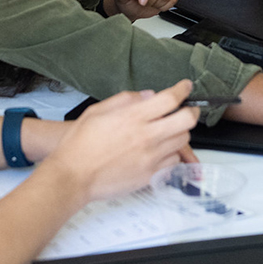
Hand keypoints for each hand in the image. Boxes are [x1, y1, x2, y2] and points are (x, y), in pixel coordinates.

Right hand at [51, 81, 198, 200]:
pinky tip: (161, 151)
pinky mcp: (150, 175)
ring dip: (180, 133)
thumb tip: (149, 96)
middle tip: (186, 110)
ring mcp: (150, 157)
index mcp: (132, 117)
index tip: (185, 87)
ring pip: (183, 141)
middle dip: (191, 112)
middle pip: (186, 120)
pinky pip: (173, 162)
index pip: (170, 99)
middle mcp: (146, 136)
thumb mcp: (97, 111)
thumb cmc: (79, 144)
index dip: (182, 90)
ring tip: (169, 131)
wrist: (72, 176)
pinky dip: (171, 155)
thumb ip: (126, 99)